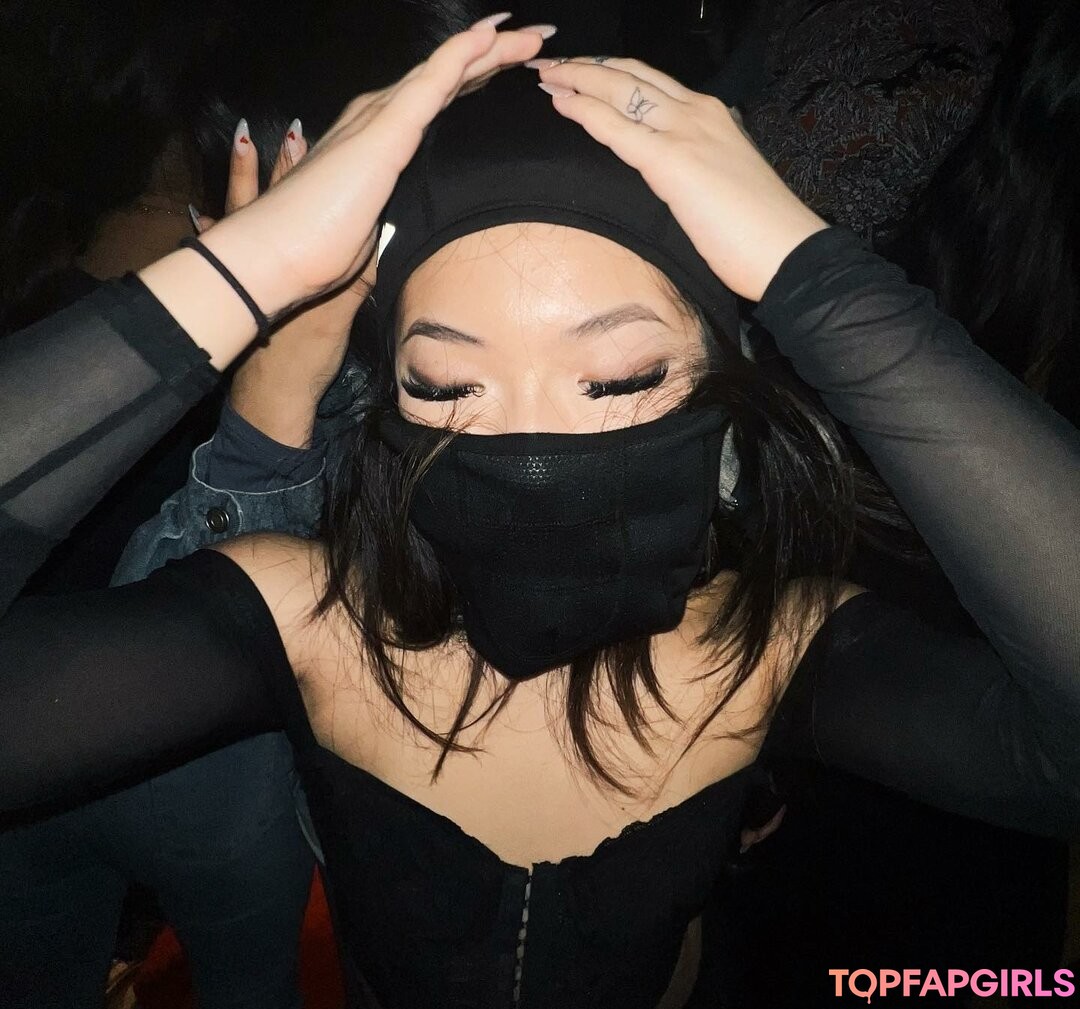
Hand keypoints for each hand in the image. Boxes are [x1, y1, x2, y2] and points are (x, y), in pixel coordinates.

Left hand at [195, 122, 361, 446]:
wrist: (271, 396)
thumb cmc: (307, 359)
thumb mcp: (340, 316)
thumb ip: (360, 276)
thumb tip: (381, 233)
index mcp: (298, 258)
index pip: (310, 205)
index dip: (316, 171)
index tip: (324, 141)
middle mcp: (270, 257)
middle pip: (279, 200)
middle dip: (287, 165)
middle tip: (294, 131)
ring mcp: (249, 272)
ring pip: (247, 214)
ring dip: (246, 179)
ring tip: (244, 141)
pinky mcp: (237, 291)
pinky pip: (223, 249)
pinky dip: (214, 226)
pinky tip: (200, 212)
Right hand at [203, 21, 547, 317]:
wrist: (277, 253)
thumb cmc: (317, 247)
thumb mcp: (374, 229)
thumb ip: (396, 214)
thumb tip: (418, 225)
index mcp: (379, 140)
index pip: (439, 102)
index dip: (478, 81)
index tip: (518, 72)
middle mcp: (378, 117)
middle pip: (448, 79)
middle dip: (494, 58)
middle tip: (537, 41)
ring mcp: (380, 118)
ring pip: (447, 71)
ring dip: (490, 49)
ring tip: (531, 33)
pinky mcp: (384, 131)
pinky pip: (432, 82)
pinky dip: (462, 56)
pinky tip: (490, 36)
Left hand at [532, 58, 827, 300]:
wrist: (786, 252)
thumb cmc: (757, 230)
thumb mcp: (726, 178)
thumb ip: (702, 162)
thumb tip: (682, 164)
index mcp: (712, 116)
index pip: (651, 81)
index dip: (612, 72)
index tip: (581, 71)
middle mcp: (698, 112)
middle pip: (631, 75)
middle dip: (586, 65)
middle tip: (550, 63)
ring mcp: (686, 132)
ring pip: (621, 90)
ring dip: (577, 78)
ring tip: (545, 74)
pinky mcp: (673, 162)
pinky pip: (618, 128)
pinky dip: (586, 112)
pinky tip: (561, 103)